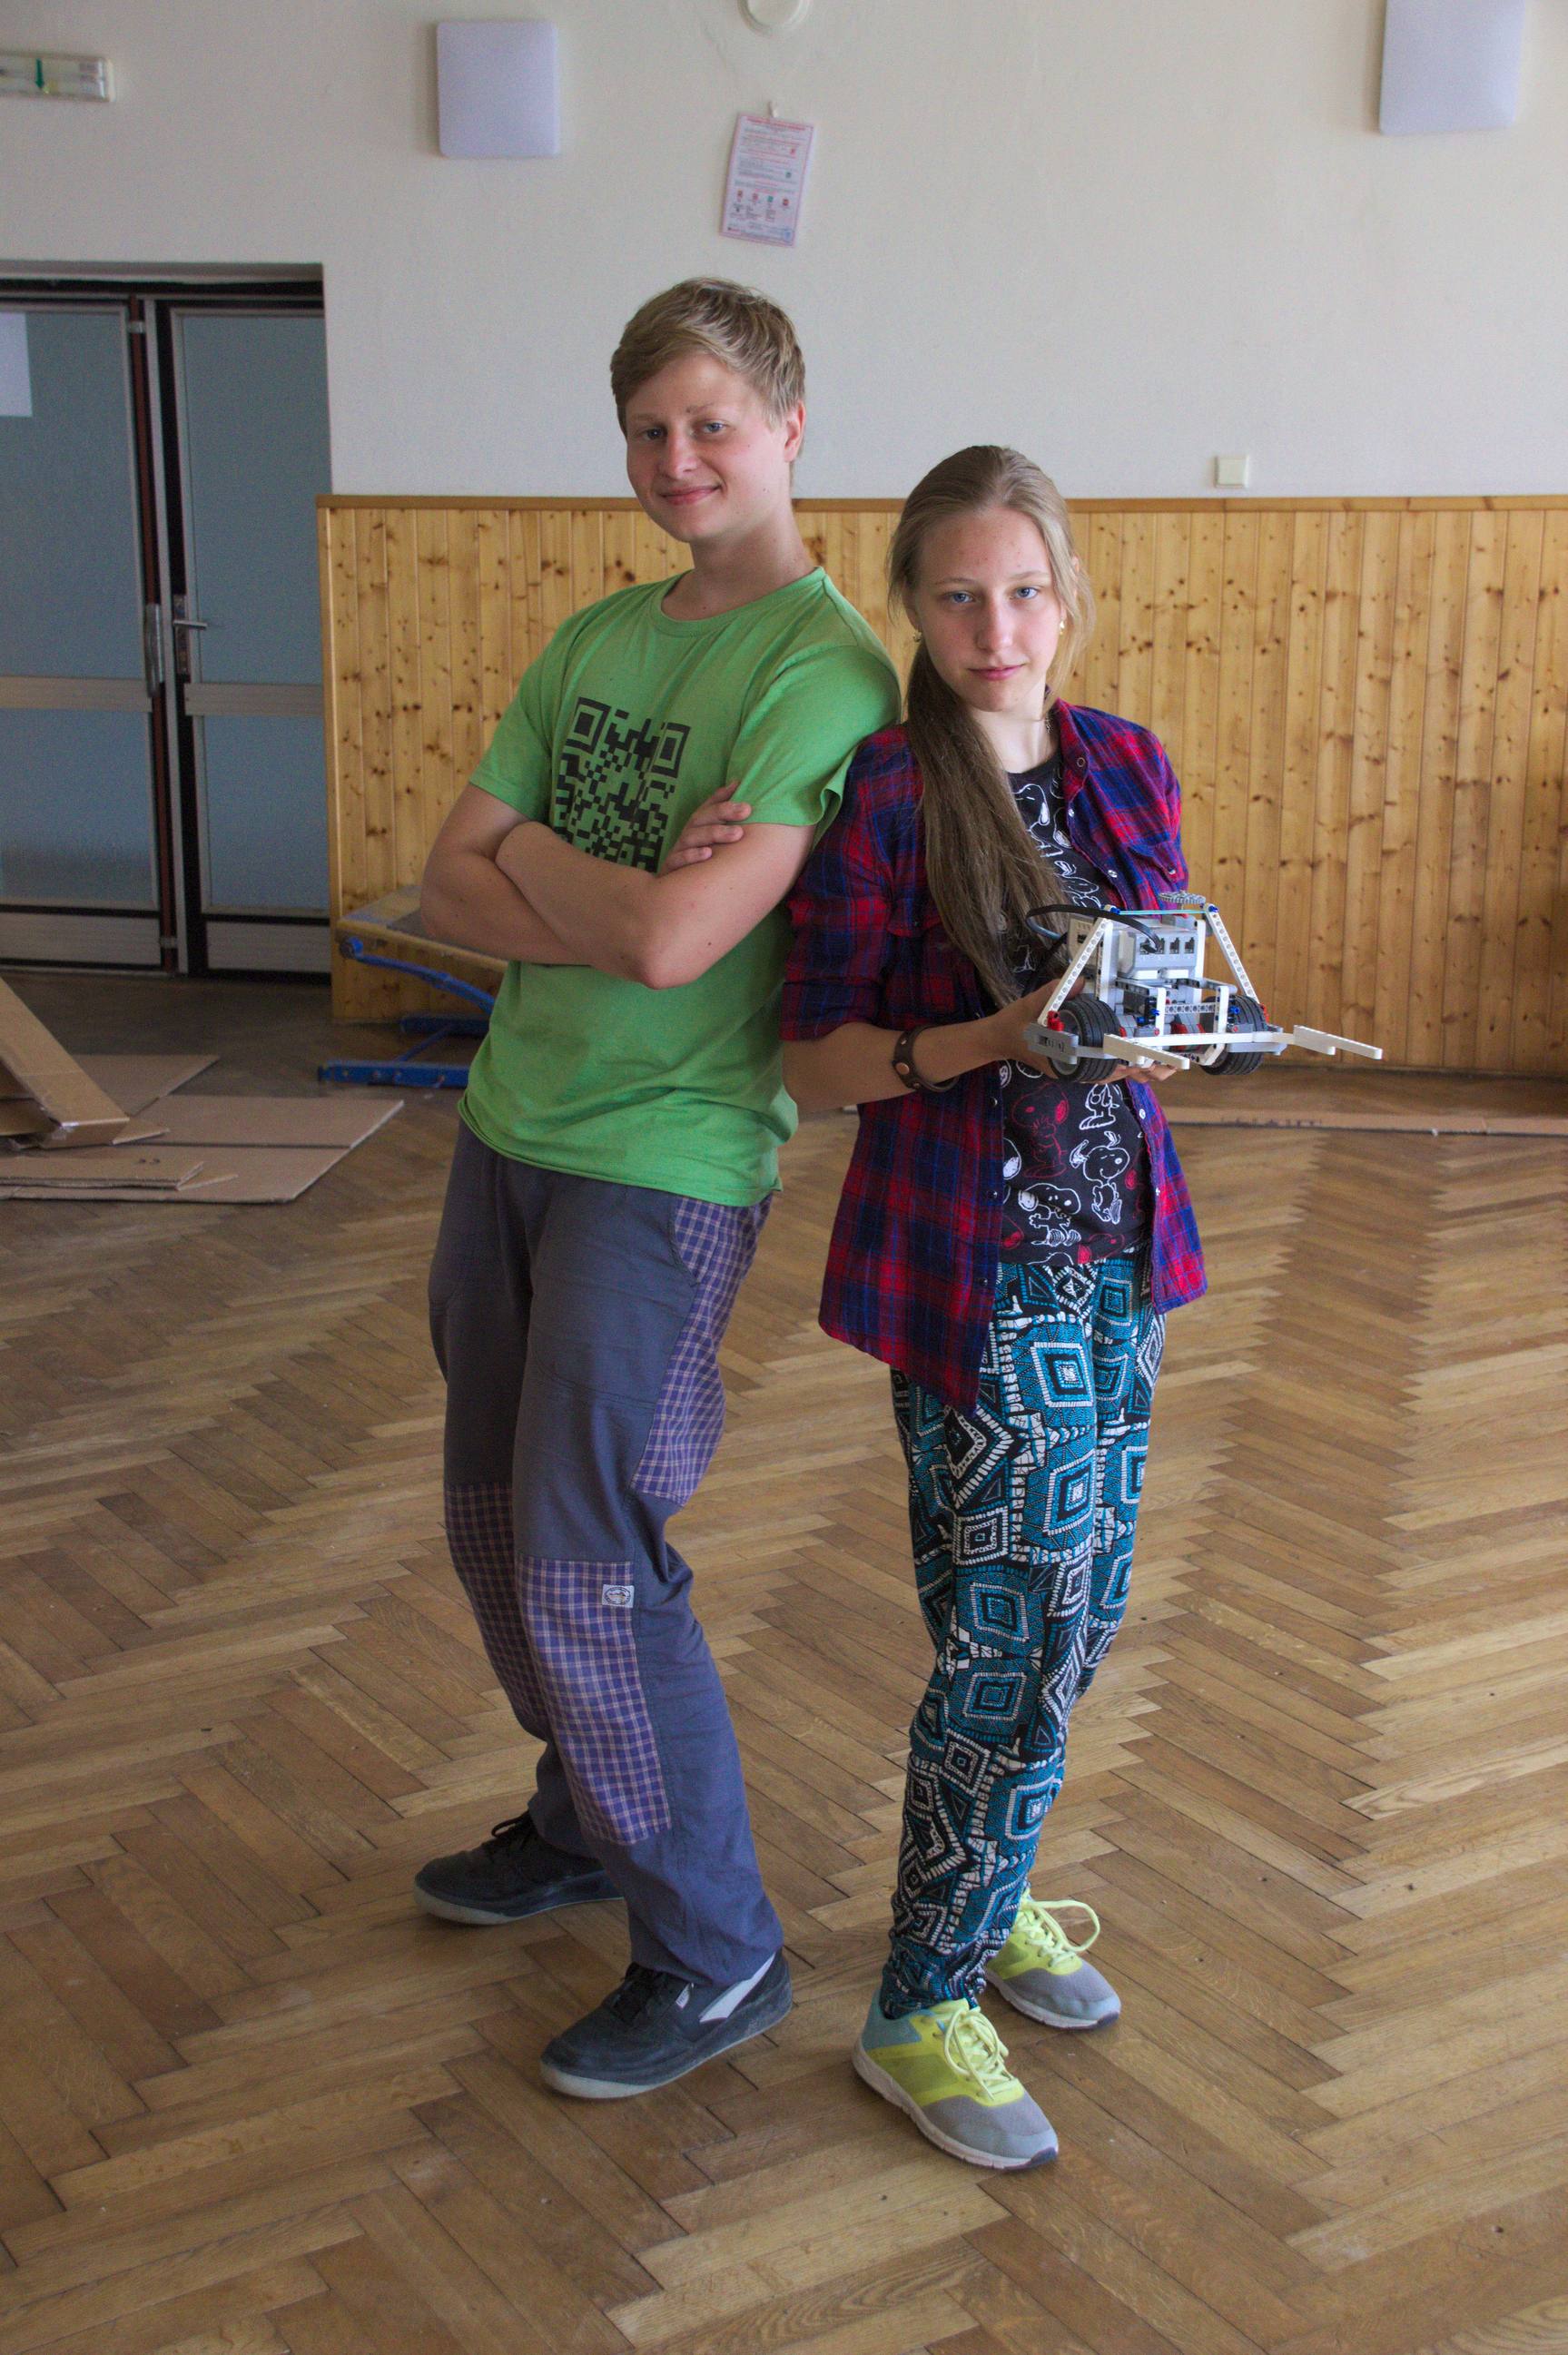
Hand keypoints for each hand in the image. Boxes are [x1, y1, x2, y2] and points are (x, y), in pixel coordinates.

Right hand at [662, 787, 751, 872]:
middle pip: (701, 819)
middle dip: (724, 811)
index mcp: (696, 828)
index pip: (708, 807)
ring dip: (714, 833)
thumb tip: (737, 783)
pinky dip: (691, 856)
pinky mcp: (669, 869)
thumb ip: (722, 813)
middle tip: (747, 809)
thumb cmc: (696, 862)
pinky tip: (708, 854)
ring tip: (737, 834)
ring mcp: (676, 851)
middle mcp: (686, 836)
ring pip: (691, 837)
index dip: (722, 797)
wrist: (671, 893)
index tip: (741, 787)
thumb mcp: (709, 839)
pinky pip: (677, 860)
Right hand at [987, 985, 1172, 1084]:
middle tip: (1164, 1066)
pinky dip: (1117, 1068)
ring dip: (1131, 1070)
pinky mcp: (1073, 1067)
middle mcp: (1071, 1070)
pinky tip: (1131, 1062)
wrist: (999, 1038)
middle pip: (1110, 1074)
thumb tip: (1081, 981)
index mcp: (1063, 1060)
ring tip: (1158, 1067)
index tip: (1144, 1057)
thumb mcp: (1033, 1004)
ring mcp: (1073, 1070)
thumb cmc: (1015, 1024)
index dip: (1124, 1062)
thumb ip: (1057, 991)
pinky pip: (1099, 1072)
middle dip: (1136, 1069)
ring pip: (1108, 1075)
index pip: (1100, 1065)